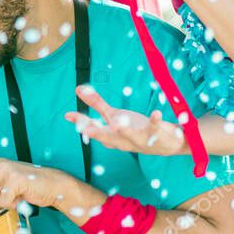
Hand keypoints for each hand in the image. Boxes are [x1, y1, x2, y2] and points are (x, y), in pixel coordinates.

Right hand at [65, 85, 185, 155]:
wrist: (165, 145)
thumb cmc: (135, 130)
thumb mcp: (114, 116)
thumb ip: (96, 104)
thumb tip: (77, 88)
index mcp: (111, 136)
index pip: (93, 129)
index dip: (81, 123)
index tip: (68, 115)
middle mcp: (123, 140)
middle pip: (109, 137)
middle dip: (98, 133)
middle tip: (86, 129)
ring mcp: (139, 138)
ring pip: (131, 135)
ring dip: (125, 130)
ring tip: (118, 123)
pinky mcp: (156, 133)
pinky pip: (155, 127)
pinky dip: (155, 120)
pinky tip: (156, 112)